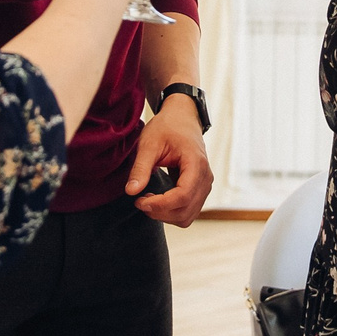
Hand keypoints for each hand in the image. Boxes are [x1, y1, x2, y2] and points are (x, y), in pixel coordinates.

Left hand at [129, 96, 213, 224]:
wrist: (182, 119)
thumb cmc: (167, 127)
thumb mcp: (149, 144)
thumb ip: (141, 168)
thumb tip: (131, 191)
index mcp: (196, 164)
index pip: (182, 196)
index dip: (160, 204)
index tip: (139, 201)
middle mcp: (205, 178)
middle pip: (185, 211)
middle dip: (160, 212)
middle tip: (139, 201)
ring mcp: (204, 185)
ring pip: (187, 216)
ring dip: (165, 215)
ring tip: (147, 200)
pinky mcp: (199, 190)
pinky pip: (187, 211)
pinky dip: (171, 212)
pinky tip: (157, 200)